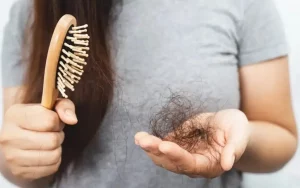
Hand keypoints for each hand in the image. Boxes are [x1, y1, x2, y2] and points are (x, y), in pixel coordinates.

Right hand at [0, 99, 76, 179]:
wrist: (16, 140)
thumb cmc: (37, 120)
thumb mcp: (51, 107)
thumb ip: (64, 107)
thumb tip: (72, 120)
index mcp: (15, 115)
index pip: (49, 121)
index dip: (57, 121)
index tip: (53, 121)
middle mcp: (9, 136)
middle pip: (52, 140)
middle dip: (58, 136)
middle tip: (52, 133)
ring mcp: (12, 156)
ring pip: (53, 156)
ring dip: (57, 148)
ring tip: (49, 142)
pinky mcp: (20, 171)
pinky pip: (51, 167)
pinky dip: (54, 160)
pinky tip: (46, 153)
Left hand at [135, 109, 249, 177]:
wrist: (229, 125)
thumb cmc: (237, 129)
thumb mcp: (239, 134)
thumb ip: (234, 149)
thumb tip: (228, 164)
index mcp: (209, 165)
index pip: (190, 164)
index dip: (177, 156)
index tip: (164, 145)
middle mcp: (194, 163)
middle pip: (172, 162)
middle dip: (157, 151)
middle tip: (143, 141)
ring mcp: (184, 155)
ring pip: (164, 156)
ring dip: (150, 148)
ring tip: (139, 138)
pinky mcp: (178, 145)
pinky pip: (162, 146)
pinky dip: (152, 142)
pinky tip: (141, 137)